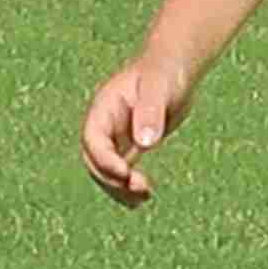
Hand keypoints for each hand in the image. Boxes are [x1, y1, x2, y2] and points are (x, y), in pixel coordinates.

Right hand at [80, 57, 193, 206]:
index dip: (104, 160)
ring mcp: (115, 136)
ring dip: (119, 188)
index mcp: (104, 109)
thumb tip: (145, 143)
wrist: (174, 68)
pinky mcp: (129, 144)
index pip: (93, 140)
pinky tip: (144, 197)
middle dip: (111, 179)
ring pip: (107, 170)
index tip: (125, 174)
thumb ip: (150, 112)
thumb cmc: (165, 71)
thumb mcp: (159, 88)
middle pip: (95, 160)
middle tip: (139, 190)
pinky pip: (121, 171)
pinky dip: (129, 185)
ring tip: (142, 199)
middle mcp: (105, 125)